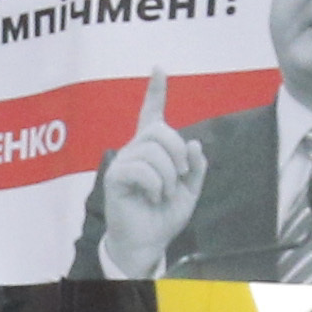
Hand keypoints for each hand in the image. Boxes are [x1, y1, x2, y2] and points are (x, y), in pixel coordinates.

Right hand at [89, 70, 208, 275]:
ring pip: (154, 151)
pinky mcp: (115, 177)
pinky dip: (155, 185)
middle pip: (160, 130)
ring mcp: (124, 162)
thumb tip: (194, 144)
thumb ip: (196, 167)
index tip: (158, 69)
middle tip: (181, 175)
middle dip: (178, 151)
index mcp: (153, 150)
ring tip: (163, 194)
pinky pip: (142, 169)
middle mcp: (136, 150)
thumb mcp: (190, 190)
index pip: (152, 114)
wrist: (148, 243)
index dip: (156, 91)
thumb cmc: (164, 216)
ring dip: (168, 176)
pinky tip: (152, 197)